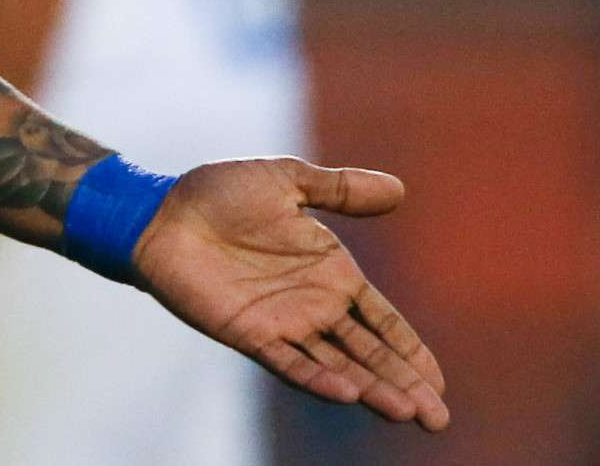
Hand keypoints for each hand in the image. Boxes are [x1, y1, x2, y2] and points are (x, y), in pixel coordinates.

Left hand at [135, 156, 450, 430]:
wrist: (160, 210)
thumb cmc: (218, 193)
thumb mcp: (286, 181)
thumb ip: (340, 189)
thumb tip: (399, 190)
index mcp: (331, 273)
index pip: (383, 321)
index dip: (411, 350)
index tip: (439, 381)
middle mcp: (313, 306)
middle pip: (370, 353)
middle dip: (405, 384)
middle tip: (437, 418)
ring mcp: (282, 323)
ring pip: (338, 366)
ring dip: (372, 389)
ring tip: (408, 413)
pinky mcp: (249, 333)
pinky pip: (289, 363)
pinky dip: (318, 379)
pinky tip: (349, 393)